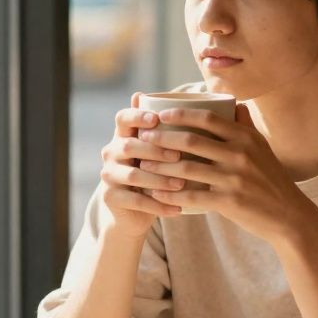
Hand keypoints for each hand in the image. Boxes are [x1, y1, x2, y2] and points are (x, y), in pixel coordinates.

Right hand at [98, 92, 185, 238]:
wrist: (134, 210)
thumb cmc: (156, 173)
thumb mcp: (162, 151)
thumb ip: (174, 132)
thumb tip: (209, 107)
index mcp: (123, 135)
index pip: (123, 118)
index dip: (137, 116)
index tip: (157, 119)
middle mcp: (112, 152)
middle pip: (128, 146)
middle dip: (155, 150)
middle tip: (179, 155)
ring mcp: (109, 175)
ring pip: (133, 175)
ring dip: (159, 179)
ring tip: (181, 184)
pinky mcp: (110, 197)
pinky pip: (135, 201)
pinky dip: (158, 206)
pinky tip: (178, 209)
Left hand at [136, 103, 317, 243]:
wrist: (289, 215)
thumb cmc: (271, 179)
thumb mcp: (263, 148)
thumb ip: (246, 126)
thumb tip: (235, 103)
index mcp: (246, 137)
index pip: (208, 118)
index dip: (181, 114)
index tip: (161, 115)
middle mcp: (240, 154)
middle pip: (191, 141)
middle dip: (162, 138)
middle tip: (144, 139)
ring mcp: (234, 178)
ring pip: (187, 168)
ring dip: (161, 166)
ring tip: (144, 165)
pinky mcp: (230, 202)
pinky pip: (192, 196)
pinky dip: (171, 195)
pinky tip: (156, 194)